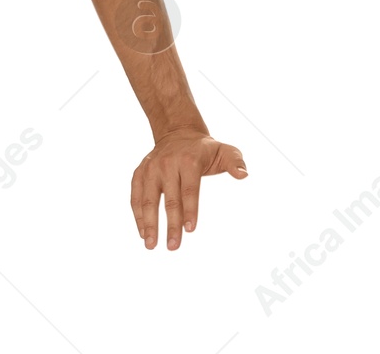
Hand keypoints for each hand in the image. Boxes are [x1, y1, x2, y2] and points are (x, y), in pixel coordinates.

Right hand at [131, 127, 247, 249]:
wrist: (178, 133)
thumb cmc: (204, 150)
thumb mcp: (225, 151)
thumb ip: (236, 162)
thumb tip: (244, 175)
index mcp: (189, 161)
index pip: (190, 190)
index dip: (190, 210)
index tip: (190, 229)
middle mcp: (167, 164)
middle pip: (169, 199)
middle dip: (171, 225)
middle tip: (173, 246)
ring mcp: (151, 169)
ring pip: (147, 200)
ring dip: (149, 224)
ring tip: (151, 244)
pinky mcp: (139, 173)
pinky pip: (135, 197)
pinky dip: (138, 215)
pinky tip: (142, 232)